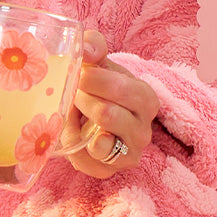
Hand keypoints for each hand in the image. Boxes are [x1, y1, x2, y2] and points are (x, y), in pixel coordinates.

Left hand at [64, 31, 158, 179]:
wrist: (96, 116)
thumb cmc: (101, 85)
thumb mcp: (100, 62)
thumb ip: (94, 46)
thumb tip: (86, 50)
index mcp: (146, 98)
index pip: (122, 88)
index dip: (94, 79)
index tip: (79, 72)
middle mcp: (143, 130)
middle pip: (107, 114)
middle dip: (83, 100)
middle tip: (71, 91)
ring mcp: (128, 153)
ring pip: (100, 142)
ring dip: (76, 124)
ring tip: (71, 110)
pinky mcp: (109, 170)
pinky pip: (86, 162)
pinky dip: (74, 145)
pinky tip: (72, 131)